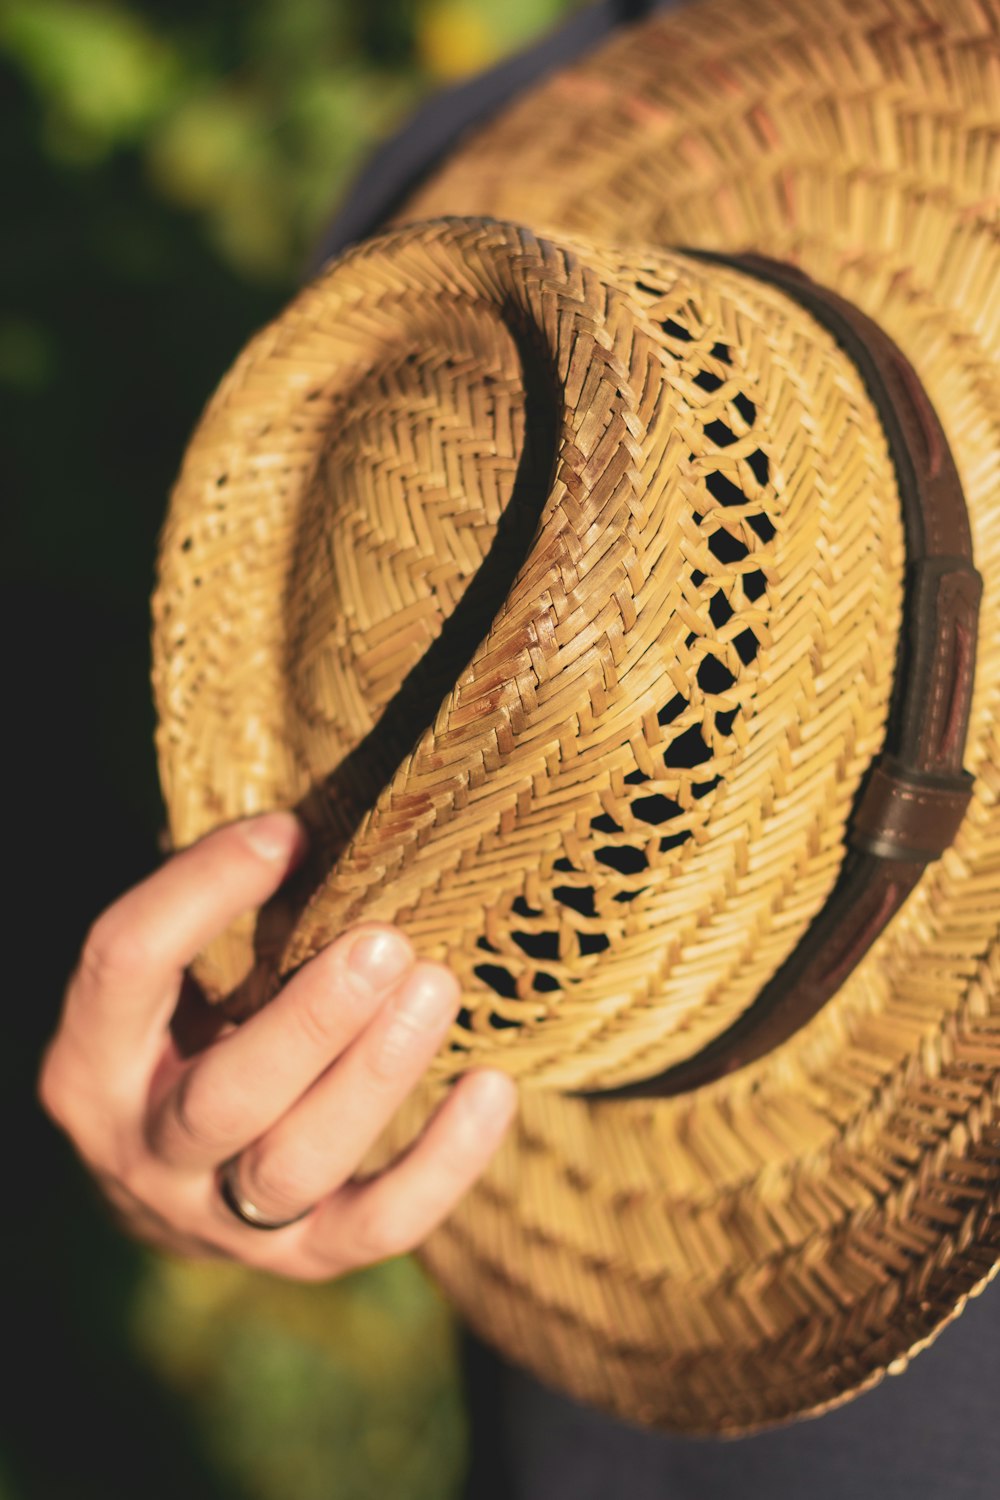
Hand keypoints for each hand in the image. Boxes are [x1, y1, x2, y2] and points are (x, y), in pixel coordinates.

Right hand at [38, 812, 516, 1278]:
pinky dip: (443, 1164)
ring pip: (295, 1166)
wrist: (170, 1184)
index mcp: (91, 1062)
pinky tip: (492, 1085)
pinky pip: (377, 1226)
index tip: (288, 833)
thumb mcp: (175, 981)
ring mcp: (218, 1219)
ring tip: (437, 989)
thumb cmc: (186, 1037)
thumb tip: (322, 829)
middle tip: (385, 944)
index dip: (203, 890)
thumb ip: (223, 916)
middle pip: (222, 1097)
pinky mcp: (300, 1260)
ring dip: (374, 1078)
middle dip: (311, 1020)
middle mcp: (142, 1151)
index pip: (127, 966)